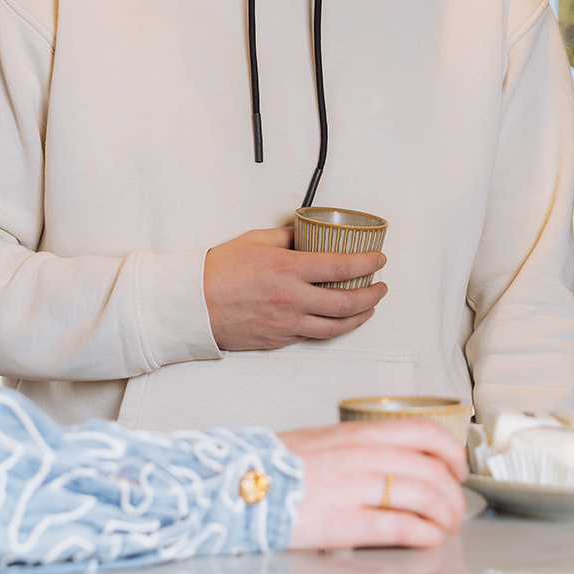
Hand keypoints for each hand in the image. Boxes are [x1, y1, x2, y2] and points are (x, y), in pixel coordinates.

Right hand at [204, 226, 386, 351]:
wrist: (192, 305)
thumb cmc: (218, 271)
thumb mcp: (256, 240)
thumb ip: (288, 237)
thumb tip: (309, 233)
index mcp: (288, 271)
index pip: (342, 267)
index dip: (368, 263)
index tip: (379, 260)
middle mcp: (292, 300)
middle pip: (347, 303)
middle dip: (373, 295)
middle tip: (381, 287)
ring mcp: (286, 325)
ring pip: (336, 327)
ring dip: (359, 317)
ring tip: (368, 308)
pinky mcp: (278, 341)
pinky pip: (312, 336)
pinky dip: (330, 327)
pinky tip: (336, 320)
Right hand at [283, 420, 466, 549]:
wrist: (236, 483)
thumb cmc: (274, 465)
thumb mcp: (323, 440)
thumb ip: (359, 445)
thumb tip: (390, 456)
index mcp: (357, 434)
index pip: (423, 432)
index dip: (451, 452)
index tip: (458, 467)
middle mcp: (361, 456)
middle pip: (431, 469)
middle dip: (453, 493)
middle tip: (454, 508)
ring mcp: (354, 488)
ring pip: (423, 496)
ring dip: (444, 516)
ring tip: (444, 527)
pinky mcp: (344, 522)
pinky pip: (399, 526)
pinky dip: (423, 534)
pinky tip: (426, 539)